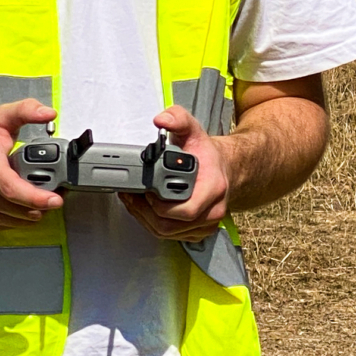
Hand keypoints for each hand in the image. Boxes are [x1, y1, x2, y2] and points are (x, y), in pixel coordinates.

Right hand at [0, 98, 64, 230]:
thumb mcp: (0, 118)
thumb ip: (26, 110)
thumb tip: (49, 113)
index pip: (13, 190)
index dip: (37, 197)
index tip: (56, 198)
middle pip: (20, 209)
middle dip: (44, 204)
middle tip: (57, 193)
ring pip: (18, 220)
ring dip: (36, 211)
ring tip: (43, 195)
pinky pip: (10, 225)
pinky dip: (22, 216)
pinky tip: (25, 202)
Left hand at [120, 104, 231, 243]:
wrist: (224, 170)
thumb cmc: (207, 156)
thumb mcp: (194, 131)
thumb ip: (178, 119)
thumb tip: (162, 120)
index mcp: (213, 188)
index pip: (184, 209)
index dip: (159, 203)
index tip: (146, 190)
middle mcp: (212, 211)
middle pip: (170, 225)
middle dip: (145, 212)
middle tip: (132, 195)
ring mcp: (205, 224)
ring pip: (167, 233)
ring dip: (144, 219)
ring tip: (133, 201)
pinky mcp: (196, 232)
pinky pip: (170, 236)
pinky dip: (152, 224)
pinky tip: (144, 209)